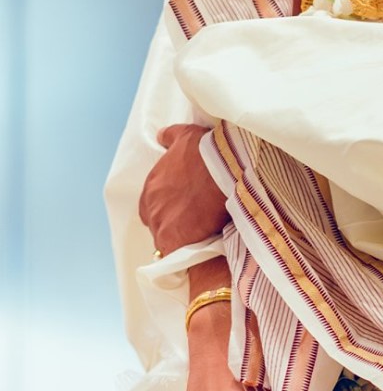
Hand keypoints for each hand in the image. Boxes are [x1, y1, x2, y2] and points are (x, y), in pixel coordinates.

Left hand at [139, 123, 228, 255]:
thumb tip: (161, 136)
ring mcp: (160, 224)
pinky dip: (185, 254)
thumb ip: (170, 137)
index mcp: (152, 184)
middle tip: (193, 222)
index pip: (152, 203)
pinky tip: (199, 251)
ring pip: (165, 239)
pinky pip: (175, 254)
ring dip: (179, 239)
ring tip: (200, 238)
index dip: (169, 206)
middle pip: (158, 222)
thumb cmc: (206, 151)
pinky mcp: (173, 240)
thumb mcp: (186, 136)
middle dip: (172, 223)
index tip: (184, 207)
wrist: (223, 170)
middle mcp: (151, 205)